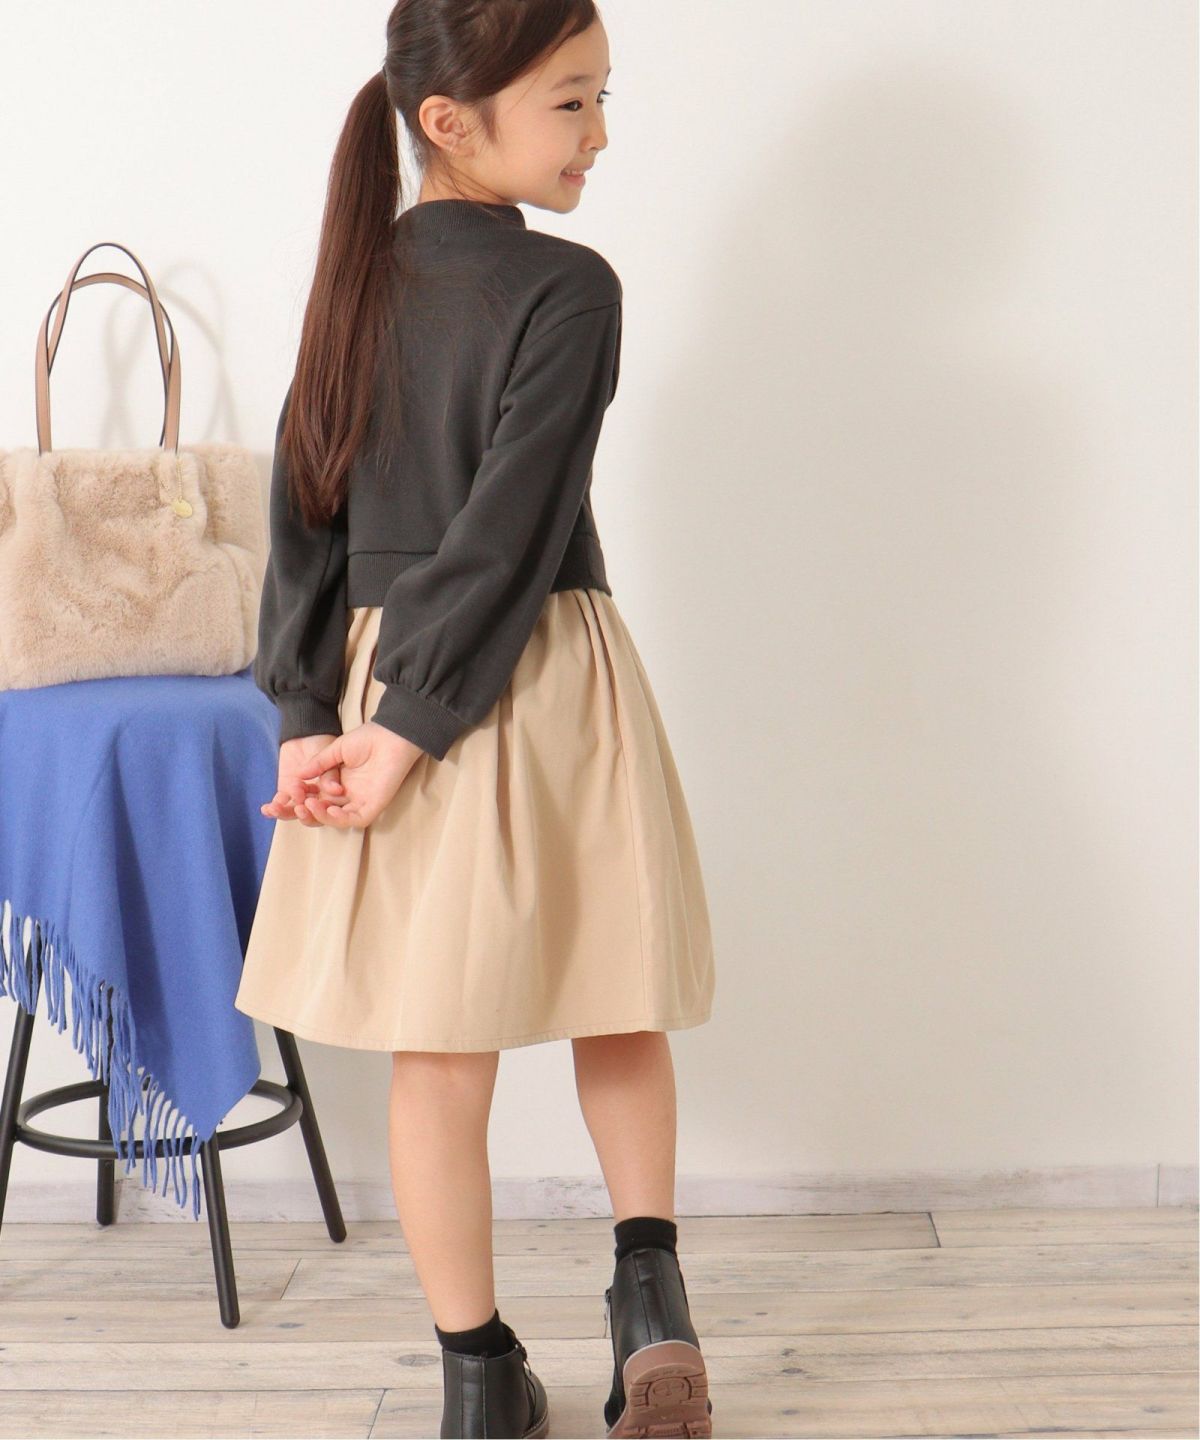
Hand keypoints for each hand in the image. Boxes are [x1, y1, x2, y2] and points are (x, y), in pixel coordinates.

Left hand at [262, 734, 345, 827]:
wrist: (303, 735)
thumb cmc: (322, 745)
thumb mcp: (330, 758)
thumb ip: (331, 776)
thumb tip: (336, 790)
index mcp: (332, 795)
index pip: (329, 811)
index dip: (322, 812)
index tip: (314, 805)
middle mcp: (317, 800)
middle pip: (311, 815)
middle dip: (303, 814)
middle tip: (298, 808)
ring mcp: (300, 798)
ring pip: (293, 812)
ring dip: (284, 812)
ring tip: (276, 809)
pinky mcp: (285, 792)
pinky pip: (279, 803)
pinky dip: (273, 807)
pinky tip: (268, 809)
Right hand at [291, 721, 424, 828]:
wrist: (391, 735)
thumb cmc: (367, 739)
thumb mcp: (335, 751)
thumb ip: (317, 764)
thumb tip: (296, 776)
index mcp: (335, 784)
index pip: (311, 797)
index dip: (296, 799)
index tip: (282, 796)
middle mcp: (346, 796)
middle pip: (320, 812)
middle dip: (303, 812)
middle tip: (293, 805)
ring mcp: (359, 802)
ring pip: (335, 819)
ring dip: (319, 815)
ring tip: (309, 804)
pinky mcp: (372, 806)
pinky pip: (354, 819)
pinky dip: (340, 819)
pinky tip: (329, 810)